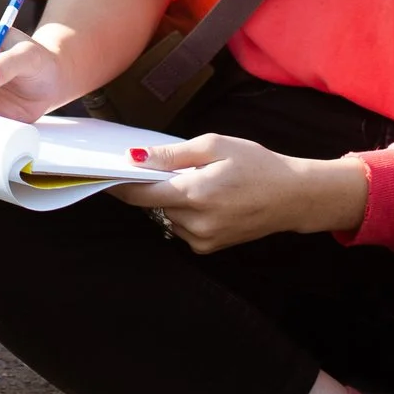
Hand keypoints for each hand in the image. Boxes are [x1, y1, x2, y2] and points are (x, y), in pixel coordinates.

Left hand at [114, 136, 368, 252]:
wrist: (293, 197)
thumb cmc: (257, 165)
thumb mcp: (215, 145)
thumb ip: (173, 153)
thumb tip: (136, 157)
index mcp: (194, 194)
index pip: (140, 194)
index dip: (118, 185)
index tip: (100, 175)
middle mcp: (195, 223)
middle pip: (153, 204)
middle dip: (154, 185)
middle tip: (170, 167)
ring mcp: (202, 240)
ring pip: (167, 216)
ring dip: (171, 199)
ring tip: (201, 183)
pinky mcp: (209, 248)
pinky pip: (182, 228)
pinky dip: (185, 213)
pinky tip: (208, 200)